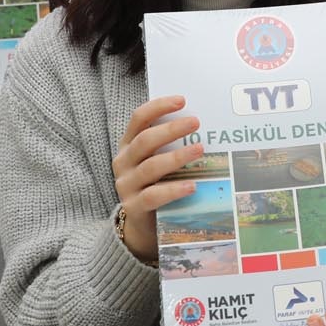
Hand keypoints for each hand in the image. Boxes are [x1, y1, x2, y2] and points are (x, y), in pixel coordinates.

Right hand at [112, 95, 203, 262]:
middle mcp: (123, 162)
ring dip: (177, 157)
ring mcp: (126, 185)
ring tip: (199, 149)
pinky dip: (174, 190)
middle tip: (196, 122)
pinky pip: (153, 196)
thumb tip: (202, 124)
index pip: (139, 119)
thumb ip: (170, 145)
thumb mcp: (157, 161)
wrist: (142, 225)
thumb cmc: (156, 184)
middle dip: (171, 129)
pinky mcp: (134, 207)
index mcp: (128, 145)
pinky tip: (192, 186)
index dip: (158, 107)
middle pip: (145, 141)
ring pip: (151, 167)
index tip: (182, 100)